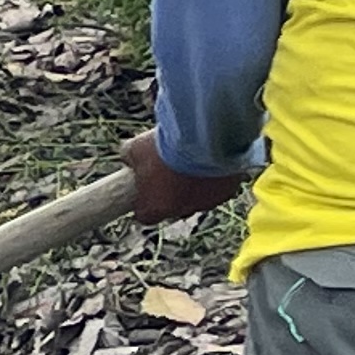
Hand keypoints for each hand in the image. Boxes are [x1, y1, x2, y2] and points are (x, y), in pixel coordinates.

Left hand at [125, 131, 246, 225]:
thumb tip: (127, 156)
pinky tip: (210, 160)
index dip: (143, 204)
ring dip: (193, 185)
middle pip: (173, 208)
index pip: (145, 216)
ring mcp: (207, 202)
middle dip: (170, 193)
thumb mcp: (135, 148)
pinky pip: (219, 187)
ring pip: (198, 198)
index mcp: (156, 208)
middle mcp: (183, 211)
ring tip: (191, 162)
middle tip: (168, 171)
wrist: (204, 138)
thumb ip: (129, 157)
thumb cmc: (165, 146)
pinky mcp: (228, 191)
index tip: (142, 191)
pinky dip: (214, 177)